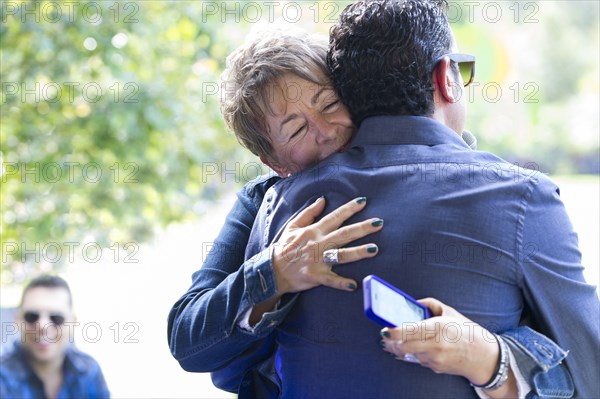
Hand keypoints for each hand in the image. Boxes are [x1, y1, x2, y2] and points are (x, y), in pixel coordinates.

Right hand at [272, 196, 382, 294]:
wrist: (272, 269)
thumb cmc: (284, 247)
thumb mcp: (294, 226)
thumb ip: (309, 212)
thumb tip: (323, 200)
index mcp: (314, 231)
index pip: (335, 217)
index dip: (349, 209)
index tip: (364, 201)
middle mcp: (318, 244)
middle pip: (344, 234)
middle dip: (362, 228)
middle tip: (379, 223)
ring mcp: (317, 260)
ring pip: (341, 255)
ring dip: (358, 252)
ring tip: (375, 249)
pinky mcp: (315, 276)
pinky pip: (330, 280)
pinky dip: (341, 283)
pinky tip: (354, 285)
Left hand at [380, 297, 498, 384]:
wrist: (484, 356)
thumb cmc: (467, 331)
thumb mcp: (449, 312)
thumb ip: (429, 304)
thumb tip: (412, 303)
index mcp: (438, 327)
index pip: (408, 331)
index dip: (393, 331)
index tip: (385, 328)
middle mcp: (436, 345)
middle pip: (403, 346)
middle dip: (391, 341)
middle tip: (386, 335)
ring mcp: (435, 358)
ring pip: (408, 353)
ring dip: (402, 347)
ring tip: (400, 339)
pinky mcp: (435, 368)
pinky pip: (417, 359)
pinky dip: (413, 353)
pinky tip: (416, 346)